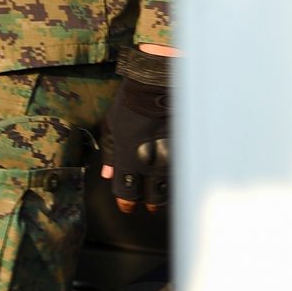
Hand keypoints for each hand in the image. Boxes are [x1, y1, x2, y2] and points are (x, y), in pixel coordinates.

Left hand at [99, 46, 172, 214]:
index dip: (126, 203)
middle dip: (148, 204)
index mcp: (129, 161)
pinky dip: (175, 177)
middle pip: (152, 199)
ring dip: (163, 194)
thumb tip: (107, 174)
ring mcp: (169, 159)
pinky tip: (172, 176)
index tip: (127, 204)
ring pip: (169, 188)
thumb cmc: (129, 105)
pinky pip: (180, 172)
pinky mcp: (183, 151)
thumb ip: (109, 154)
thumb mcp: (111, 127)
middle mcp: (150, 165)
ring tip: (159, 193)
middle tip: (147, 204)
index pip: (127, 195)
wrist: (156, 86)